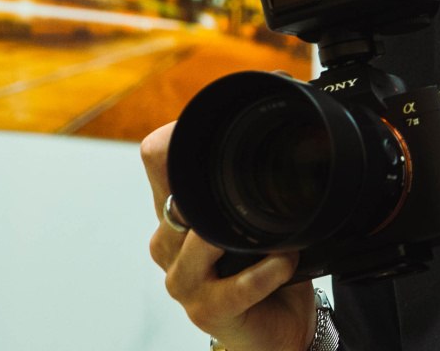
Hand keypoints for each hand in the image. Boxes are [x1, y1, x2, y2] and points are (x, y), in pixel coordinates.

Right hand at [142, 121, 319, 350]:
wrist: (276, 327)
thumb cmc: (262, 267)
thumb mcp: (248, 217)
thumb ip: (245, 178)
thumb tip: (274, 113)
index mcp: (174, 212)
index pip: (155, 157)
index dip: (178, 135)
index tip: (221, 128)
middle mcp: (168, 243)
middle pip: (172, 194)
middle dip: (217, 188)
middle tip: (254, 188)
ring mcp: (181, 279)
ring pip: (202, 239)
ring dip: (245, 235)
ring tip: (278, 236)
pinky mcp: (204, 310)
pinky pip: (236, 283)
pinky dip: (267, 271)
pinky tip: (284, 263)